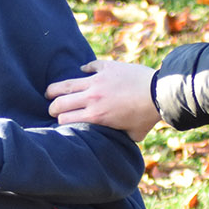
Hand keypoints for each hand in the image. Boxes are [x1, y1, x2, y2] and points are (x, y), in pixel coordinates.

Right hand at [45, 59, 161, 141]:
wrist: (159, 92)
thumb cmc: (147, 116)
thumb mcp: (132, 134)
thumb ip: (119, 136)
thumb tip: (117, 142)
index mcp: (95, 116)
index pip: (65, 119)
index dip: (60, 122)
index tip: (61, 122)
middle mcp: (91, 98)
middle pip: (60, 102)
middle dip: (52, 107)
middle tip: (51, 108)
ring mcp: (97, 81)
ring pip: (67, 84)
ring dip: (55, 89)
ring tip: (49, 91)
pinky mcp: (106, 67)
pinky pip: (90, 66)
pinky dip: (85, 69)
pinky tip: (83, 71)